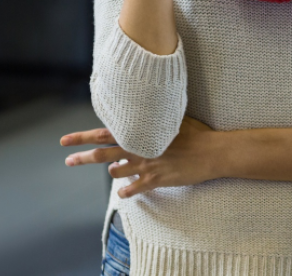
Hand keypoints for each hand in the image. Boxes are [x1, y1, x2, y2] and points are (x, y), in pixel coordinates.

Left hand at [61, 116, 218, 197]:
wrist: (213, 151)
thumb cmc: (198, 132)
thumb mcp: (176, 118)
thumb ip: (157, 117)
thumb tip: (147, 112)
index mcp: (142, 132)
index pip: (105, 132)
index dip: (83, 136)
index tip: (66, 140)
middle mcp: (140, 149)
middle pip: (102, 154)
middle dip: (82, 158)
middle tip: (68, 160)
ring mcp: (146, 166)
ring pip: (116, 172)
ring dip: (114, 171)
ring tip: (116, 169)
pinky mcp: (155, 180)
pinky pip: (132, 190)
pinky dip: (126, 192)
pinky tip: (125, 192)